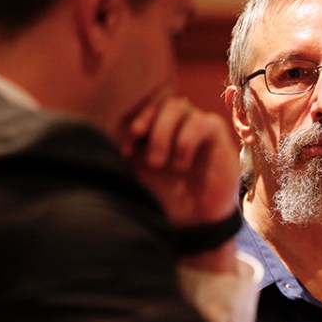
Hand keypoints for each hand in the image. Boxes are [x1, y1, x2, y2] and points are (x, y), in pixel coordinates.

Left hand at [118, 95, 239, 227]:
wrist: (196, 219)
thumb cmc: (166, 197)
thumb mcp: (139, 174)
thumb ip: (127, 152)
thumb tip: (107, 135)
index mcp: (153, 128)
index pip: (139, 108)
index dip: (129, 122)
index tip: (125, 150)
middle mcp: (174, 122)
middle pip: (158, 102)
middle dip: (147, 125)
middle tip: (147, 158)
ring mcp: (194, 124)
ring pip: (177, 107)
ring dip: (163, 134)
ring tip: (160, 163)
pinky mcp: (214, 132)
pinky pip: (199, 122)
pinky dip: (185, 142)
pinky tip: (181, 164)